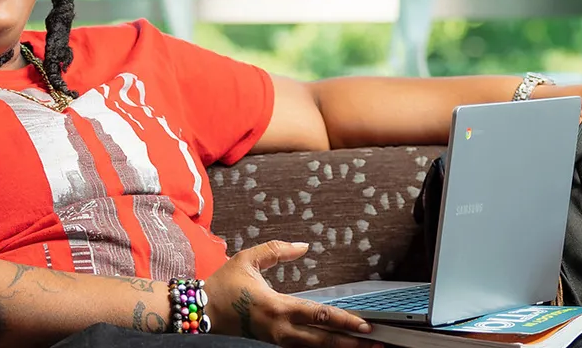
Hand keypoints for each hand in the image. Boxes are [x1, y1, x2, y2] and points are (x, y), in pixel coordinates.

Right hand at [206, 241, 380, 347]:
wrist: (202, 310)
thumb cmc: (225, 285)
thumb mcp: (249, 259)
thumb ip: (278, 249)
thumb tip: (304, 245)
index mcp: (277, 307)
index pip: (319, 316)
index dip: (345, 321)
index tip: (365, 326)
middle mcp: (281, 329)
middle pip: (324, 341)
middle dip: (352, 344)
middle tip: (379, 345)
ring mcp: (278, 340)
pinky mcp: (275, 342)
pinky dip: (324, 347)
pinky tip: (338, 345)